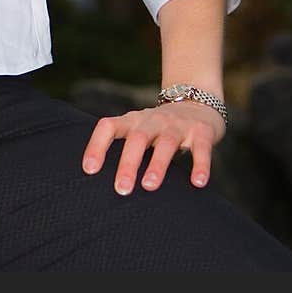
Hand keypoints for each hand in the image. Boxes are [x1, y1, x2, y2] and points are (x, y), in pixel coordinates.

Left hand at [81, 100, 225, 194]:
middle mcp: (153, 120)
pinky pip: (201, 148)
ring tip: (149, 186)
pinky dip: (200, 165)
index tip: (89, 170)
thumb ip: (126, 151)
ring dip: (157, 164)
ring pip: (166, 143)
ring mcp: (178, 124)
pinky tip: (198, 183)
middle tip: (121, 189)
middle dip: (128, 163)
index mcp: (133, 120)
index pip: (109, 126)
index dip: (97, 145)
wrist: (198, 103)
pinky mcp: (202, 131)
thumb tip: (102, 188)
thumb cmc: (160, 129)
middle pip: (137, 137)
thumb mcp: (139, 131)